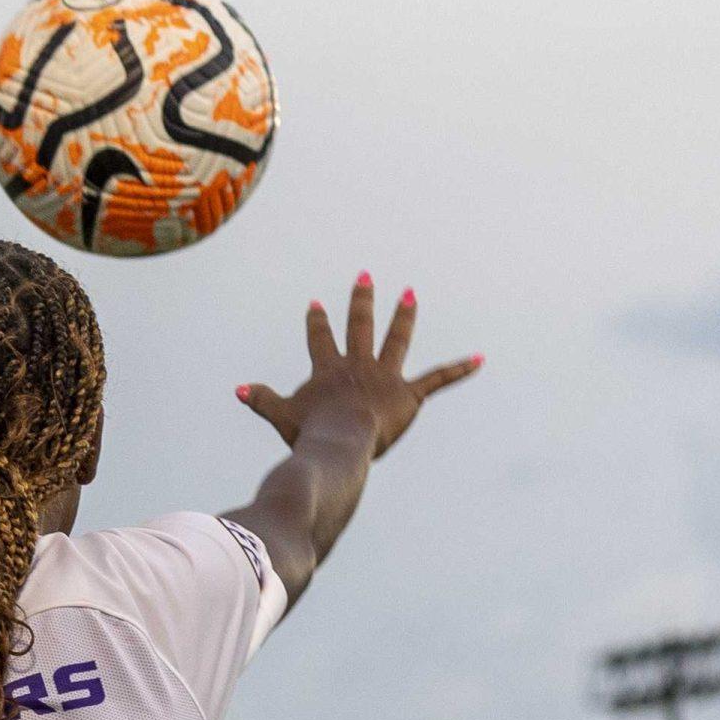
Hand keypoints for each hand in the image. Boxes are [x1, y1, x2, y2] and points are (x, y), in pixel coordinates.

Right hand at [236, 274, 479, 459]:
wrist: (340, 442)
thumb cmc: (309, 432)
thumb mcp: (280, 415)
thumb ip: (262, 399)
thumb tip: (238, 389)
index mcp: (329, 369)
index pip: (321, 338)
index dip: (318, 321)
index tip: (317, 305)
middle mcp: (358, 365)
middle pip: (360, 325)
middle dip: (361, 300)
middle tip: (364, 277)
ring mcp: (385, 377)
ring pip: (397, 340)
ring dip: (404, 316)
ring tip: (410, 294)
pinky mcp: (409, 395)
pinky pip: (438, 379)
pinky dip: (460, 369)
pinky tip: (480, 359)